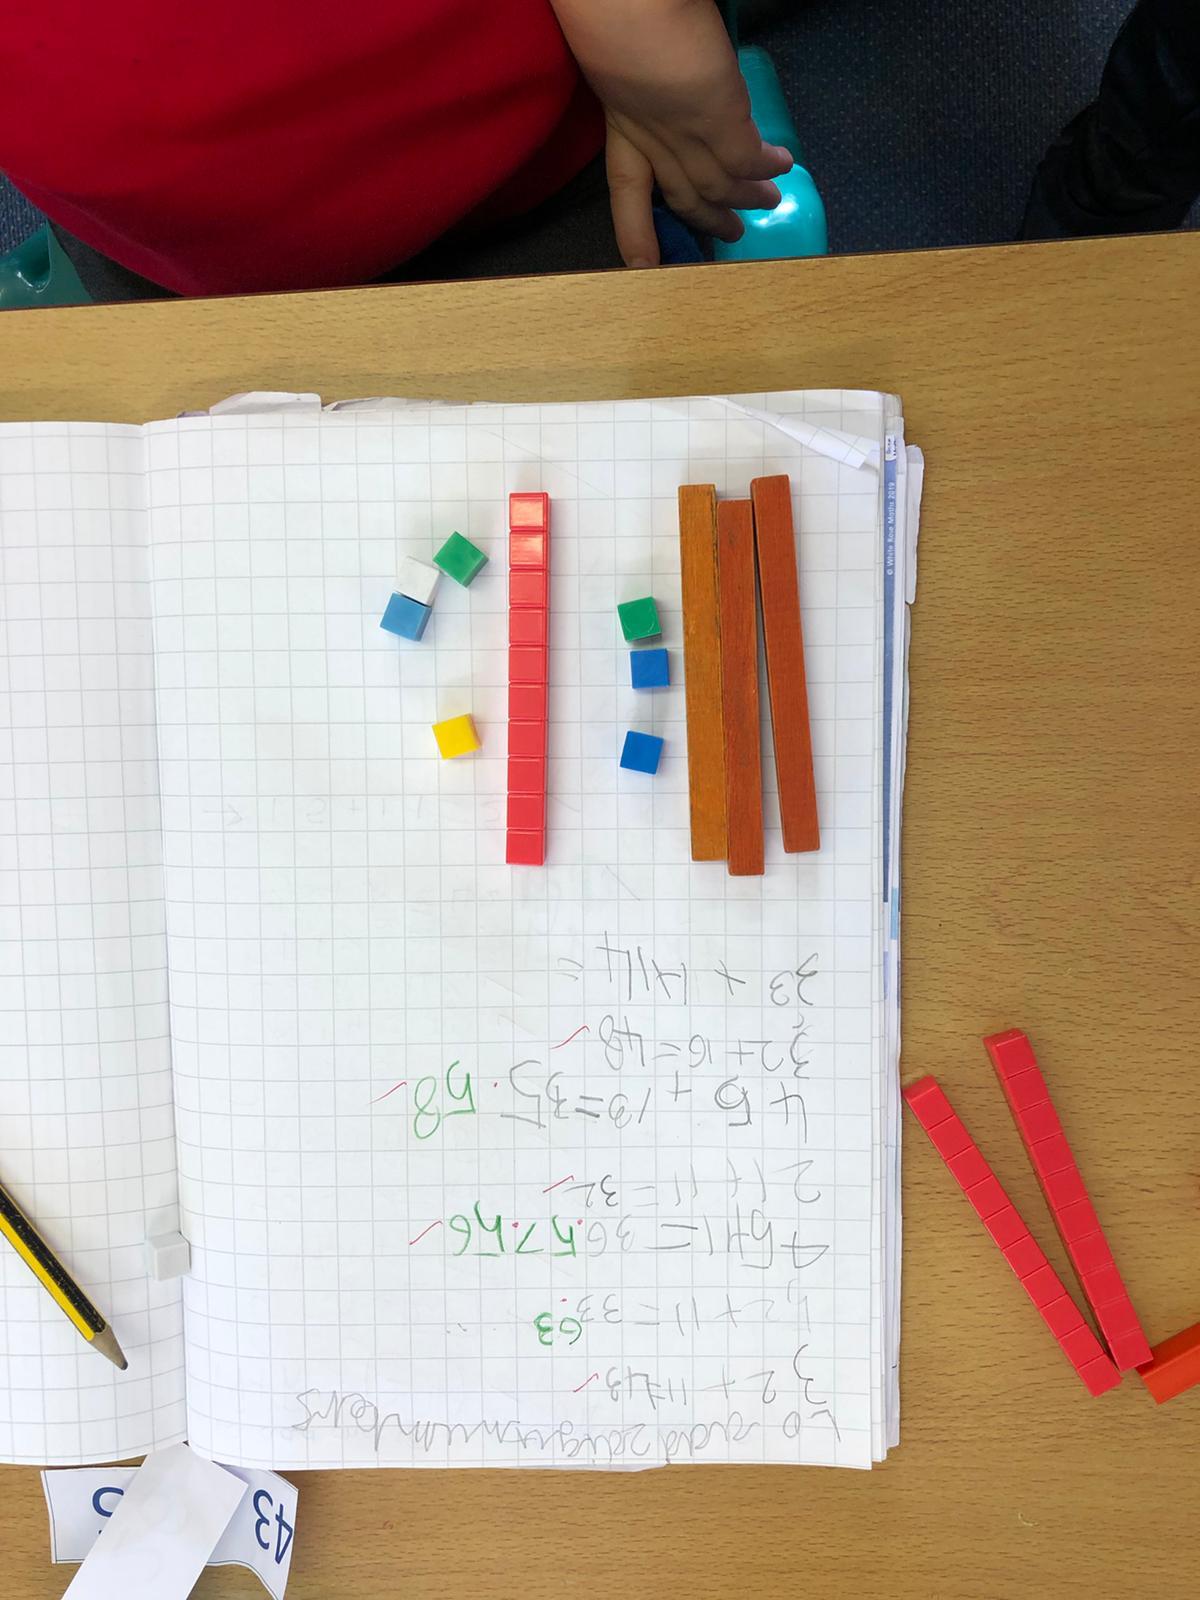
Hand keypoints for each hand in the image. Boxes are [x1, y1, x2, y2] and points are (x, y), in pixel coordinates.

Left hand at [549, 0, 792, 265]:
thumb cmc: (612, 5)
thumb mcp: (610, 47)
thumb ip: (631, 70)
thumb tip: (649, 71)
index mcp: (618, 117)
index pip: (626, 184)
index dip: (635, 232)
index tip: (641, 265)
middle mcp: (649, 134)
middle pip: (679, 194)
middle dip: (705, 220)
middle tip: (728, 236)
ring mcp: (683, 129)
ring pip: (715, 185)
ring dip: (744, 199)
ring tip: (767, 203)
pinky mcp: (715, 114)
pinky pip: (746, 157)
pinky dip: (765, 167)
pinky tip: (783, 167)